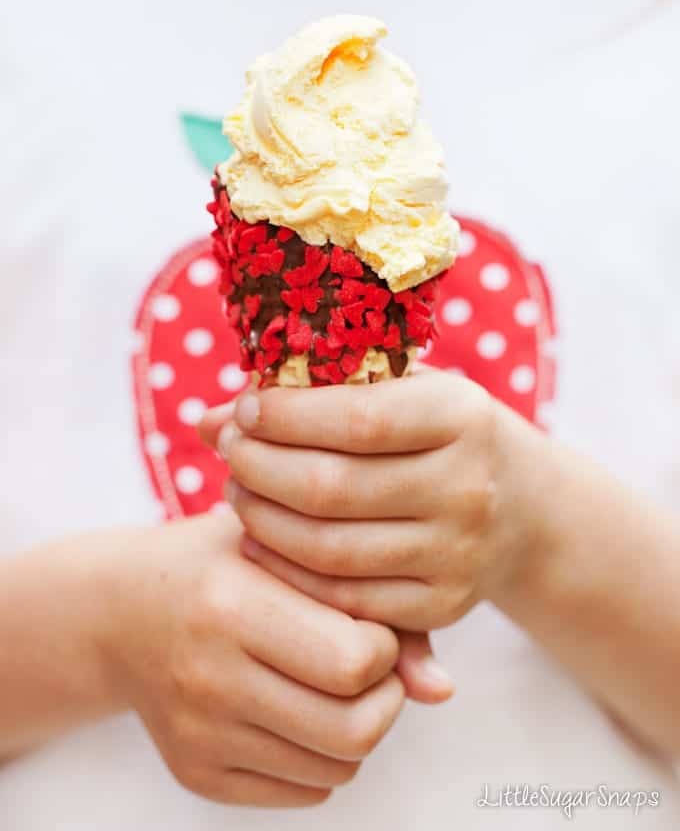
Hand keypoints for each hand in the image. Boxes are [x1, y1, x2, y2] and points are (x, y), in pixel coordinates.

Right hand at [101, 512, 405, 807]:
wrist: (120, 611)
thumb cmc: (219, 563)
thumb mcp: (283, 549)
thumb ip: (370, 605)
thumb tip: (444, 690)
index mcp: (231, 604)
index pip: (355, 660)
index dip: (385, 644)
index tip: (367, 619)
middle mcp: (208, 676)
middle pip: (355, 728)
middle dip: (387, 697)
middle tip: (371, 662)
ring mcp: (198, 735)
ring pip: (338, 766)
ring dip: (359, 726)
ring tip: (333, 680)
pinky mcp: (195, 774)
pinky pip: (304, 790)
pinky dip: (323, 755)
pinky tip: (299, 706)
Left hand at [202, 371, 541, 632]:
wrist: (522, 509)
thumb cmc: (439, 435)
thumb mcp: (401, 395)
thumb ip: (315, 398)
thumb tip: (208, 420)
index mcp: (462, 418)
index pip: (359, 418)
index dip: (287, 417)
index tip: (245, 410)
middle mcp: (467, 487)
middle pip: (332, 487)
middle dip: (259, 467)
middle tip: (230, 451)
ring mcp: (457, 554)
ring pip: (328, 549)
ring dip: (261, 518)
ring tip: (237, 490)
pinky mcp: (441, 605)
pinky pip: (342, 598)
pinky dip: (287, 570)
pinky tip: (261, 539)